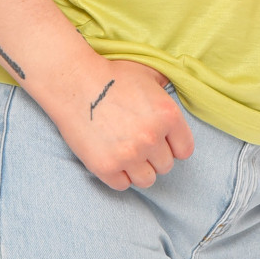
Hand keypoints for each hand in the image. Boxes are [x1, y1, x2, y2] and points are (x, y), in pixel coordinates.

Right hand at [48, 58, 194, 191]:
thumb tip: (177, 88)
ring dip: (138, 169)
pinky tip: (110, 156)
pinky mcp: (106, 167)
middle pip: (165, 166)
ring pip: (147, 180)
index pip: (184, 150)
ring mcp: (129, 155)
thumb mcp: (148, 73)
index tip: (160, 140)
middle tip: (136, 141)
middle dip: (153, 156)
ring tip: (125, 152)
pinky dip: (117, 174)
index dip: (172, 145)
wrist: (74, 82)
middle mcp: (152, 137)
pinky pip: (122, 185)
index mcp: (168, 115)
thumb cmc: (111, 75)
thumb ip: (167, 87)